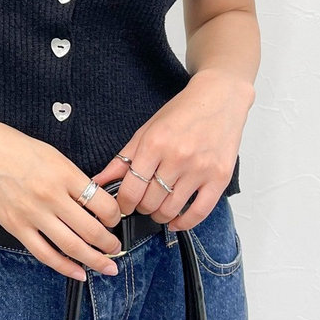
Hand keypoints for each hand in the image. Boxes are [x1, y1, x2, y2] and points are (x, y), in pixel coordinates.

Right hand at [0, 114, 123, 280]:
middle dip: (110, 244)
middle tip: (116, 248)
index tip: (115, 219)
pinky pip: (45, 254)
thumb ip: (71, 177)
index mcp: (63, 173)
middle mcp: (51, 195)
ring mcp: (32, 213)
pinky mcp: (15, 226)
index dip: (114, 216)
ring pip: (72, 247)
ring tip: (106, 265)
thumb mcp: (51, 153)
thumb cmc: (10, 145)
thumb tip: (90, 199)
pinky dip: (65, 267)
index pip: (102, 203)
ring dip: (94, 260)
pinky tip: (77, 272)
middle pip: (92, 229)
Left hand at [90, 69, 254, 231]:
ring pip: (171, 209)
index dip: (123, 203)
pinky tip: (175, 221)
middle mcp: (178, 157)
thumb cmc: (183, 112)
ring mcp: (200, 168)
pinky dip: (184, 222)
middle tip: (141, 203)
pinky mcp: (220, 177)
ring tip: (157, 208)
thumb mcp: (146, 131)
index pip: (131, 189)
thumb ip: (122, 159)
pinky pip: (200, 212)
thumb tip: (98, 181)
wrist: (219, 98)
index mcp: (155, 143)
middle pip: (150, 201)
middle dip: (141, 207)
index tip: (123, 205)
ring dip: (159, 215)